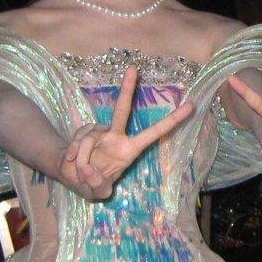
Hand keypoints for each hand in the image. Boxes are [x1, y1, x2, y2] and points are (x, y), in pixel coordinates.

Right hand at [56, 65, 192, 200]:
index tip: (192, 106)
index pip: (154, 133)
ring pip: (91, 138)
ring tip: (80, 172)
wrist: (70, 175)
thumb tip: (89, 169)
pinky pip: (79, 140)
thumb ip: (97, 185)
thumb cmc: (92, 183)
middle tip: (134, 69)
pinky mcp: (84, 132)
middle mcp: (116, 136)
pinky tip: (71, 161)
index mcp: (129, 150)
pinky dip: (73, 153)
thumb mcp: (97, 193)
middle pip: (122, 110)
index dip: (173, 120)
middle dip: (127, 89)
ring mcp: (99, 132)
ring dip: (83, 159)